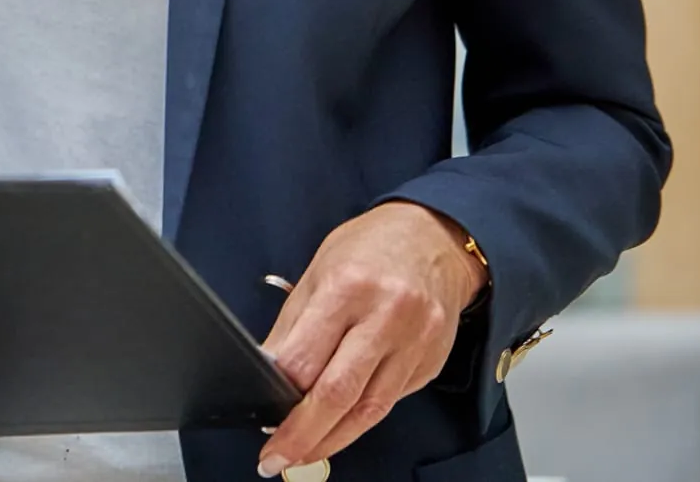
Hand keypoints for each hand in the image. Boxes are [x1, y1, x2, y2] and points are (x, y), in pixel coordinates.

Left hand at [257, 201, 489, 476]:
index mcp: (348, 288)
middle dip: (303, 434)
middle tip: (275, 459)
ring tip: (301, 456)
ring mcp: (415, 345)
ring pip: (369, 409)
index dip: (280, 392)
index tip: (262, 415)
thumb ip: (294, 324)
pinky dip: (360, 420)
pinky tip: (337, 430)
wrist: (437, 239)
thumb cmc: (371, 248)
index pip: (307, 356)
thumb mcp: (318, 270)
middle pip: (339, 393)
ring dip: (331, 440)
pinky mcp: (430, 364)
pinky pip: (390, 401)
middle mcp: (386, 319)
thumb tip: (268, 369)